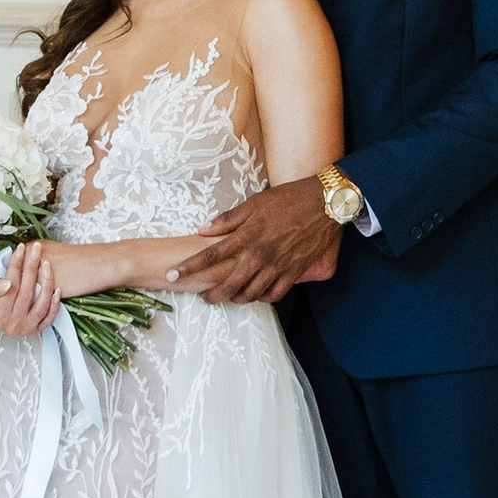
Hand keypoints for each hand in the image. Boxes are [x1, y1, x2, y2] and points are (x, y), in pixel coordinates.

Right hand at [0, 241, 58, 336]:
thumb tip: (6, 283)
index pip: (9, 287)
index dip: (15, 266)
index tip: (20, 250)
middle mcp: (12, 323)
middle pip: (26, 292)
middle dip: (31, 267)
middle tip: (36, 249)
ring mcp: (26, 327)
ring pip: (40, 305)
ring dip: (46, 283)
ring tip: (46, 263)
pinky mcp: (36, 329)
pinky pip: (49, 318)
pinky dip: (54, 304)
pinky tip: (57, 289)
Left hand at [170, 177, 341, 305]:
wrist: (324, 204)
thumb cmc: (288, 199)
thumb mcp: (254, 203)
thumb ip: (228, 219)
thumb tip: (203, 229)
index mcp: (247, 236)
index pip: (210, 256)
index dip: (189, 267)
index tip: (173, 275)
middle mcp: (260, 255)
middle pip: (228, 284)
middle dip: (212, 295)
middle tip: (203, 297)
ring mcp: (277, 266)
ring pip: (250, 293)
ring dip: (235, 298)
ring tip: (228, 296)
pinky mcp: (293, 272)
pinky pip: (274, 294)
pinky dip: (262, 297)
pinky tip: (256, 294)